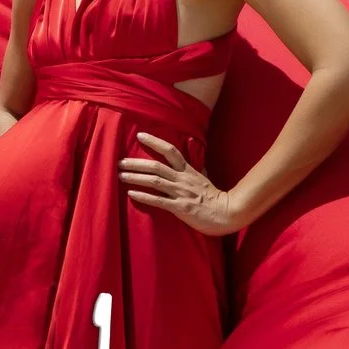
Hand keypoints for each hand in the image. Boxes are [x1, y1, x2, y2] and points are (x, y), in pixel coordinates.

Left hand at [120, 132, 241, 234]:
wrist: (228, 213)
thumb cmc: (215, 198)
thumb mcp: (204, 179)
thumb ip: (194, 171)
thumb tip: (189, 163)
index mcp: (188, 171)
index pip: (170, 151)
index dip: (155, 141)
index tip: (140, 135)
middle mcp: (183, 179)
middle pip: (156, 166)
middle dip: (136, 163)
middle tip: (120, 161)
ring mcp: (181, 193)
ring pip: (155, 181)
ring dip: (136, 177)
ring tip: (120, 175)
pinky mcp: (180, 208)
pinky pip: (158, 201)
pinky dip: (144, 196)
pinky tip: (131, 193)